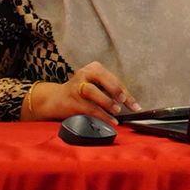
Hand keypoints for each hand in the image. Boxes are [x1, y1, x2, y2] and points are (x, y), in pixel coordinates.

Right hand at [22, 61, 138, 123]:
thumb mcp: (96, 86)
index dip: (126, 93)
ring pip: (92, 91)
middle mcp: (84, 74)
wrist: (54, 99)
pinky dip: (101, 115)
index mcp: (94, 68)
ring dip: (107, 102)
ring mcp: (76, 86)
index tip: (136, 105)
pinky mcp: (71, 100)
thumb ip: (111, 91)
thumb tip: (131, 103)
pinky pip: (88, 108)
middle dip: (117, 91)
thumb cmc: (81, 92)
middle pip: (104, 80)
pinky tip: (111, 121)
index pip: (114, 79)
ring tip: (117, 111)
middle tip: (123, 101)